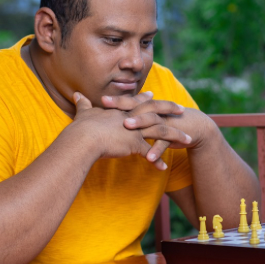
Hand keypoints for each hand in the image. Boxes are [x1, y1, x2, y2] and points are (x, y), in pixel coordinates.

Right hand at [71, 92, 185, 168]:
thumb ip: (83, 104)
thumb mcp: (83, 113)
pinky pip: (150, 154)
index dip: (147, 99)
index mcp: (121, 110)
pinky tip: (165, 168)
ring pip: (161, 131)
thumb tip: (76, 95)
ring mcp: (135, 131)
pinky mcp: (134, 145)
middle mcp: (131, 118)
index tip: (154, 95)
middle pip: (155, 110)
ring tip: (188, 139)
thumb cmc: (81, 128)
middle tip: (182, 109)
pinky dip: (158, 161)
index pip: (137, 102)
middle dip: (170, 109)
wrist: (82, 139)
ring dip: (176, 135)